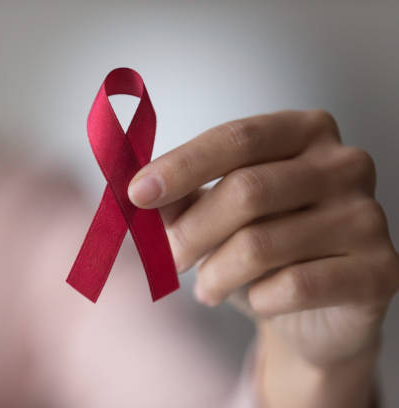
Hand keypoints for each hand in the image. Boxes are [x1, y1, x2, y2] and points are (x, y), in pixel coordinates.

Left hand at [128, 110, 398, 405]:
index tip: (136, 193)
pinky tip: (256, 300)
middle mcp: (345, 164)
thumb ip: (180, 196)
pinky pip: (296, 286)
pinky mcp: (381, 269)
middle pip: (247, 190)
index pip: (237, 138)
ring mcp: (368, 216)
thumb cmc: (262, 248)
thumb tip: (136, 189)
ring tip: (205, 286)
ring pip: (263, 244)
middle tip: (168, 260)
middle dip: (191, 231)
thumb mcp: (215, 214)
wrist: (315, 310)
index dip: (182, 166)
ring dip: (217, 273)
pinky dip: (259, 299)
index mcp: (305, 131)